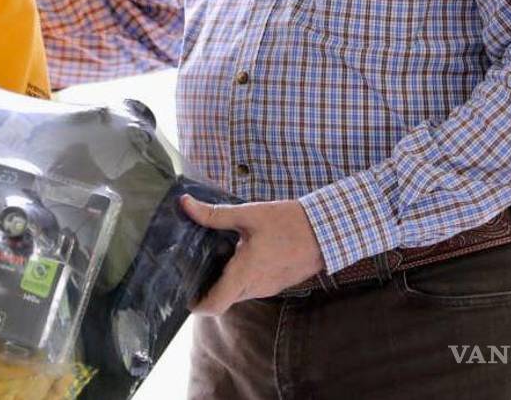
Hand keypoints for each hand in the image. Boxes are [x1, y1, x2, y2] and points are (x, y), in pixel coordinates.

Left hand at [181, 195, 324, 314]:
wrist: (326, 231)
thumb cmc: (288, 222)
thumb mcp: (248, 214)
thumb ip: (215, 214)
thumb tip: (185, 204)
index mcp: (244, 274)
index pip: (214, 306)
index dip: (196, 304)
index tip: (184, 291)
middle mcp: (255, 287)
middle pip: (223, 299)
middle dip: (207, 287)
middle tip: (192, 265)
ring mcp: (268, 288)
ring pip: (238, 293)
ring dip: (225, 281)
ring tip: (213, 255)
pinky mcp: (277, 283)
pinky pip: (252, 287)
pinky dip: (241, 277)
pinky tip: (238, 253)